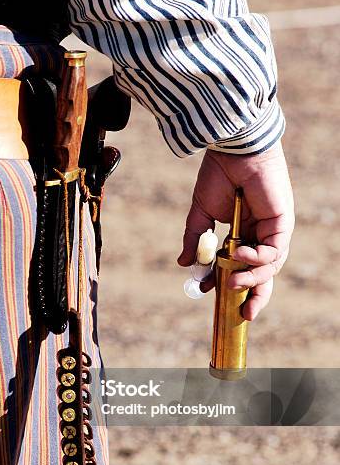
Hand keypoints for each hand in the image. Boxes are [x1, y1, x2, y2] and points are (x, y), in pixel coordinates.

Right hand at [178, 141, 293, 320]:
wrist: (232, 150)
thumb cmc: (218, 176)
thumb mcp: (201, 214)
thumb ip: (195, 240)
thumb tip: (183, 264)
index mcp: (243, 233)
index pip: (239, 267)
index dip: (225, 283)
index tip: (207, 291)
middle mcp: (260, 235)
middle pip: (262, 274)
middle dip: (254, 296)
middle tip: (244, 315)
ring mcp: (272, 231)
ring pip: (269, 268)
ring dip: (252, 279)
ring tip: (233, 284)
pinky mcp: (282, 224)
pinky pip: (273, 252)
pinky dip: (256, 258)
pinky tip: (239, 254)